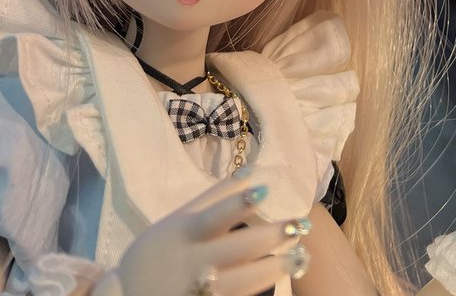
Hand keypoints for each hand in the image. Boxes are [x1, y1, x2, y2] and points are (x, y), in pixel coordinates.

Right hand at [100, 173, 309, 295]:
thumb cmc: (155, 252)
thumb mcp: (176, 221)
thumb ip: (212, 197)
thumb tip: (249, 172)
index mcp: (185, 234)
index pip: (214, 216)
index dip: (238, 203)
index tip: (265, 190)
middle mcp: (194, 262)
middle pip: (237, 249)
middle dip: (271, 238)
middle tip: (299, 226)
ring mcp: (199, 291)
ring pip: (242, 281)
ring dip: (273, 268)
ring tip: (299, 256)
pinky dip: (255, 292)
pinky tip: (276, 282)